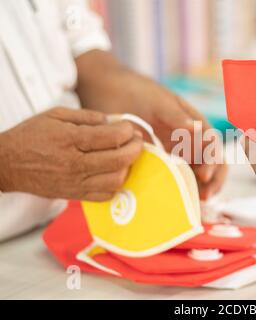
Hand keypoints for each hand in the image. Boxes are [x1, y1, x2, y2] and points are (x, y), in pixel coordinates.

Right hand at [0, 107, 142, 200]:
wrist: (7, 164)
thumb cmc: (31, 137)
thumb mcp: (56, 115)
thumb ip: (87, 116)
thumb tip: (113, 121)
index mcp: (70, 140)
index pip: (111, 137)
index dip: (127, 130)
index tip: (129, 127)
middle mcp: (75, 164)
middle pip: (119, 160)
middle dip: (135, 148)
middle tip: (136, 140)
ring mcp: (76, 182)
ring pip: (116, 180)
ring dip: (128, 166)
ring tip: (126, 156)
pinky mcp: (74, 195)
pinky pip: (105, 195)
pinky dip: (116, 184)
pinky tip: (114, 172)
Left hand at [75, 50, 226, 198]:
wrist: (109, 92)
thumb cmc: (139, 92)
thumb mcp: (159, 101)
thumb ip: (177, 116)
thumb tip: (198, 129)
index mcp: (195, 126)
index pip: (213, 148)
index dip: (214, 163)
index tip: (204, 176)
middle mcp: (188, 141)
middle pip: (209, 166)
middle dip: (210, 183)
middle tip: (201, 197)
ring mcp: (174, 153)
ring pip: (192, 176)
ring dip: (194, 190)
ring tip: (189, 204)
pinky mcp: (158, 163)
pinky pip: (171, 178)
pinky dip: (174, 189)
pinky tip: (169, 199)